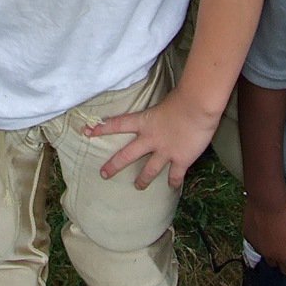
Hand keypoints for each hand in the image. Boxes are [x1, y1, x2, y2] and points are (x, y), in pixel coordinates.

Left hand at [82, 89, 217, 189]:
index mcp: (145, 121)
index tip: (87, 132)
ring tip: (138, 186)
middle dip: (114, 165)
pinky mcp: (181, 160)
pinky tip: (172, 187)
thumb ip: (159, 112)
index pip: (118, 124)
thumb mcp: (165, 102)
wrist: (198, 107)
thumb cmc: (183, 98)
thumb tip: (162, 114)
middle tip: (103, 174)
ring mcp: (165, 151)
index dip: (102, 128)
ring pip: (149, 170)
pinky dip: (173, 181)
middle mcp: (151, 139)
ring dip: (142, 180)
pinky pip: (175, 175)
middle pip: (127, 155)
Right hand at [244, 197, 285, 274]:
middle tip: (284, 244)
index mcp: (282, 255)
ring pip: (263, 252)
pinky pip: (254, 241)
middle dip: (279, 257)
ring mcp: (256, 245)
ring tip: (272, 233)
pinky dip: (258, 237)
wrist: (265, 199)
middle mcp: (268, 254)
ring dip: (267, 247)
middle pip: (274, 263)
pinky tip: (262, 226)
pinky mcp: (246, 234)